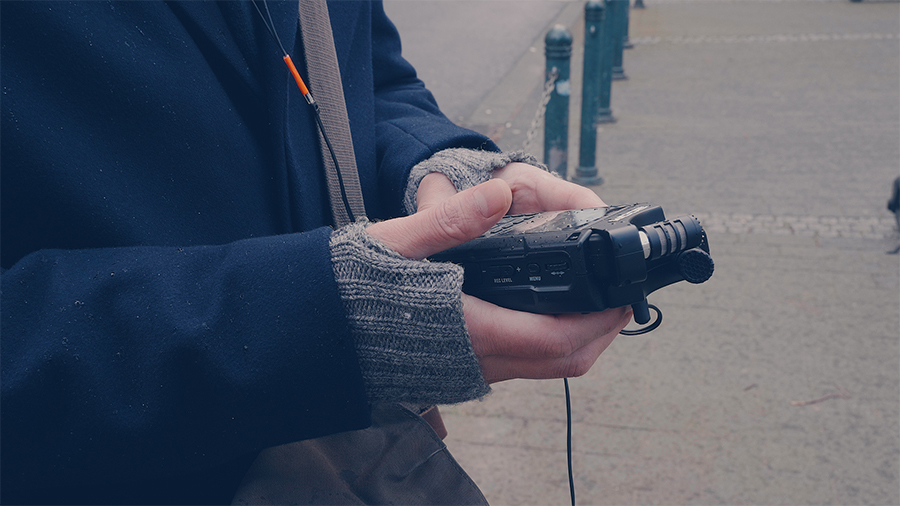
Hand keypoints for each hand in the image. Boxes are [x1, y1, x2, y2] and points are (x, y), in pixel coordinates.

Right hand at [368, 163, 629, 383]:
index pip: (556, 338)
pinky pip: (522, 366)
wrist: (314, 331)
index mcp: (468, 330)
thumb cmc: (350, 287)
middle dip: (601, 332)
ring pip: (545, 369)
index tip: (623, 293)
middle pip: (563, 362)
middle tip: (618, 295)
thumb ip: (451, 220)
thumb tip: (499, 193)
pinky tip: (544, 309)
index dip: (600, 319)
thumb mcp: (396, 242)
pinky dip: (548, 343)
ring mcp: (468, 372)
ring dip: (577, 339)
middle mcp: (475, 361)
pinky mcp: (460, 372)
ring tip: (589, 297)